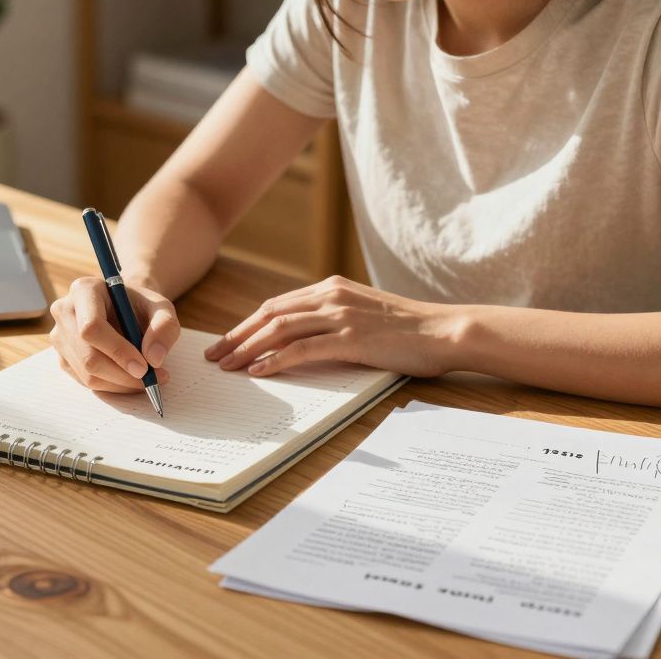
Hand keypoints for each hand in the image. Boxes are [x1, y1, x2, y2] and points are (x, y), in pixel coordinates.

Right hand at [49, 277, 180, 392]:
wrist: (125, 309)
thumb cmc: (141, 306)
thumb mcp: (162, 308)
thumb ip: (164, 327)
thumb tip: (154, 358)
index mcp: (84, 290)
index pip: (92, 327)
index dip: (118, 351)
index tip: (144, 367)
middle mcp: (64, 311)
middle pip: (87, 356)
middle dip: (122, 374)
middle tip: (151, 379)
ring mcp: (59, 337)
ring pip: (87, 374)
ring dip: (120, 384)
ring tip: (147, 379)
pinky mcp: (63, 358)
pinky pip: (86, 382)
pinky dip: (113, 387)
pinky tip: (130, 378)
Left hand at [203, 275, 459, 378]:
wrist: (445, 331)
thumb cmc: (408, 330)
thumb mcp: (364, 316)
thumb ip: (333, 320)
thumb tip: (300, 342)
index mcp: (332, 288)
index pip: (277, 305)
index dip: (247, 325)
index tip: (227, 342)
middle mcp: (331, 296)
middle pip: (270, 314)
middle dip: (237, 335)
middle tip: (215, 356)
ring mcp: (341, 316)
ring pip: (279, 329)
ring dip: (248, 348)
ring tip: (227, 366)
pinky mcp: (351, 338)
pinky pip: (302, 348)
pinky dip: (275, 360)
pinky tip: (258, 371)